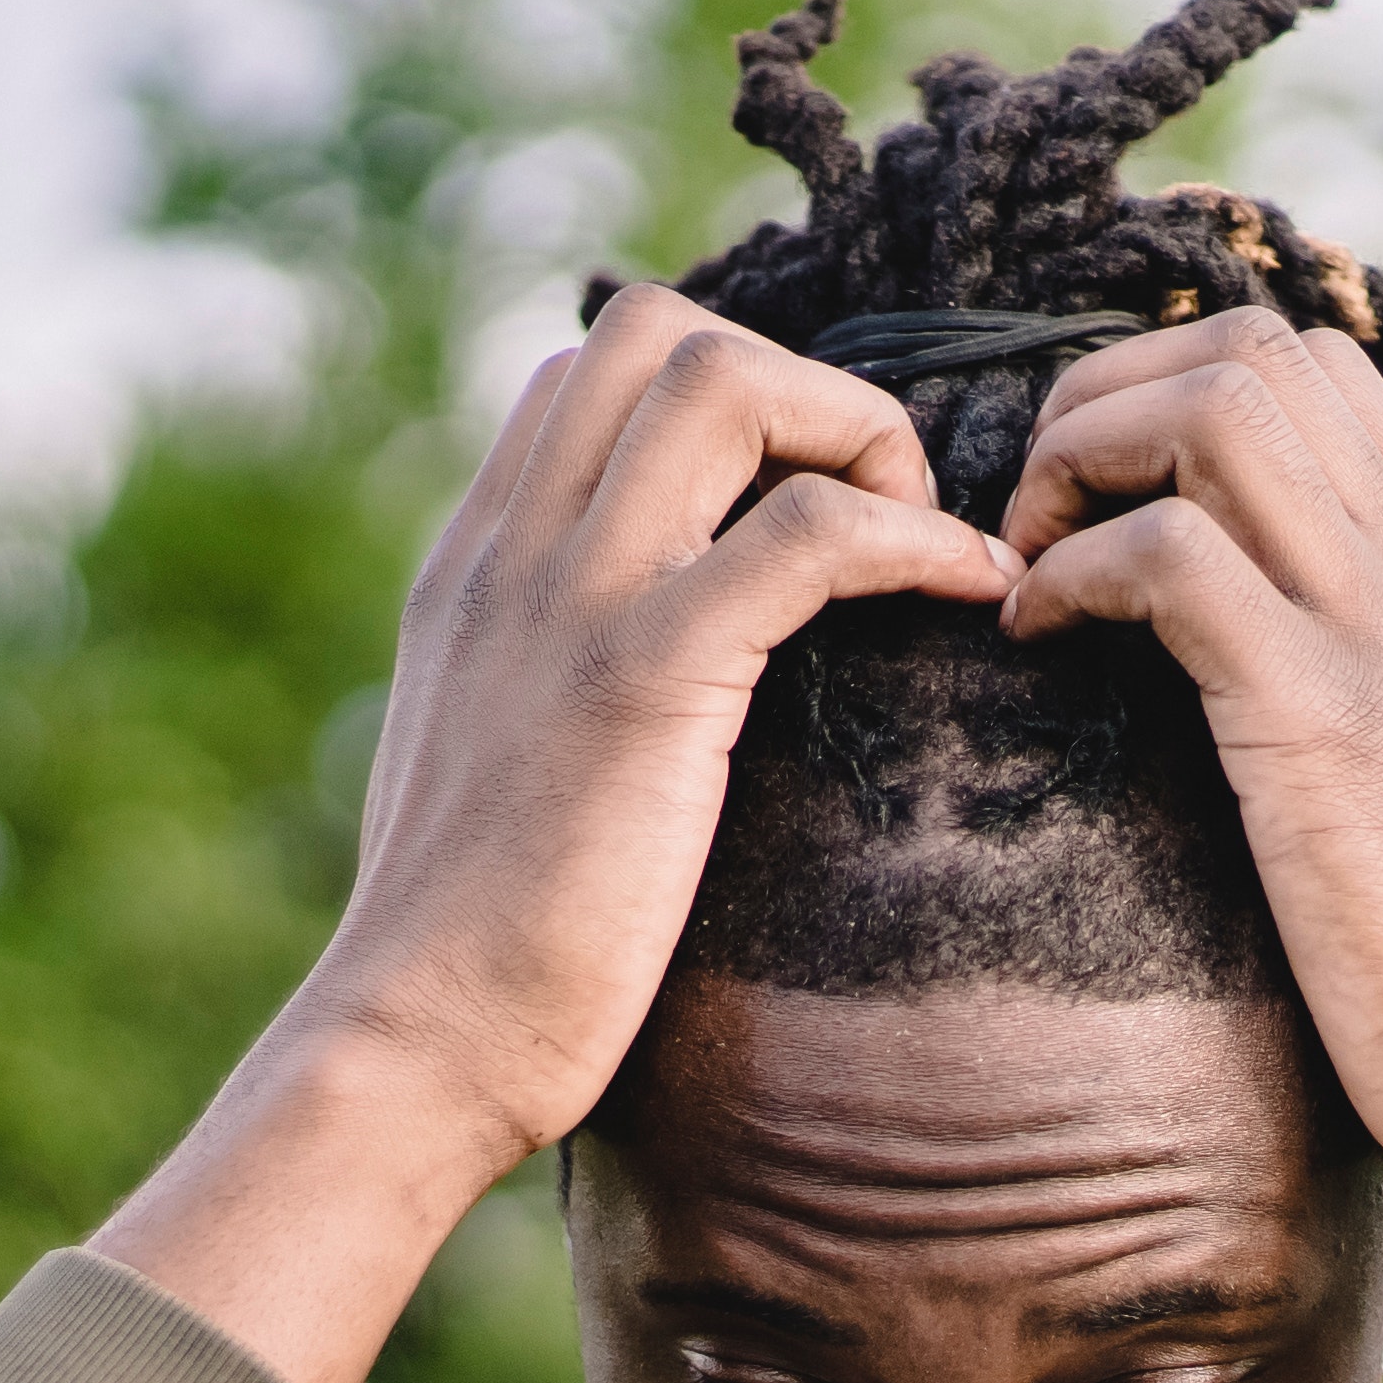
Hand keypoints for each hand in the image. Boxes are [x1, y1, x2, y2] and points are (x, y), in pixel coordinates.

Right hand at [92, 291, 1015, 1382]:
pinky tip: (968, 594)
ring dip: (855, 434)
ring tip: (916, 541)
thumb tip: (632, 691)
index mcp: (476, 566)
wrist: (414, 1048)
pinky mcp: (642, 679)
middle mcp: (513, 552)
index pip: (589, 376)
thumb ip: (543, 689)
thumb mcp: (493, 771)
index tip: (804, 511)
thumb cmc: (473, 953)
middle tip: (869, 517)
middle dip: (797, 386)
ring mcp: (570, 601)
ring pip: (726, 382)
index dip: (723, 401)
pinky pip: (807, 533)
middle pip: (659, 334)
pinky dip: (914, 537)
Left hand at [998, 307, 1382, 1324]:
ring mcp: (1375, 626)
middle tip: (1040, 517)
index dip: (1167, 387)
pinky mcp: (1315, 713)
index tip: (1099, 497)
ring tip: (1034, 566)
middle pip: (1249, 349)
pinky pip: (1168, 554)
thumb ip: (1371, 671)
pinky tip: (1038, 639)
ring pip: (1213, 411)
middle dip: (1105, 399)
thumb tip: (1269, 648)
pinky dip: (1072, 572)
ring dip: (1083, 463)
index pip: (1309, 364)